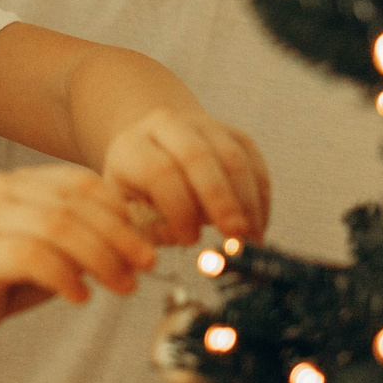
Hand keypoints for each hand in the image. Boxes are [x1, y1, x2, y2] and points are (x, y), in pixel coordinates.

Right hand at [0, 164, 158, 354]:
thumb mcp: (48, 254)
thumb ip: (84, 240)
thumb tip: (145, 237)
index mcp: (17, 183)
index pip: (80, 183)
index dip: (121, 210)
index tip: (150, 242)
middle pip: (74, 204)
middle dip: (120, 235)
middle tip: (147, 265)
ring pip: (57, 226)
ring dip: (100, 257)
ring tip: (123, 285)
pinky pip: (30, 256)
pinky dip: (65, 277)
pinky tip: (80, 298)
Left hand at [99, 107, 270, 245]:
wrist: (152, 147)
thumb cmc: (136, 191)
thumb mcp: (123, 209)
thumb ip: (138, 231)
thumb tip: (153, 258)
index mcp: (131, 147)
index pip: (159, 173)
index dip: (179, 210)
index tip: (189, 241)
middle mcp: (166, 126)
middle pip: (198, 157)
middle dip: (220, 200)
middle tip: (234, 234)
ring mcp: (202, 124)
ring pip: (232, 156)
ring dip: (246, 199)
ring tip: (251, 235)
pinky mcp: (231, 132)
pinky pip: (253, 158)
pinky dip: (260, 194)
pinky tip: (259, 224)